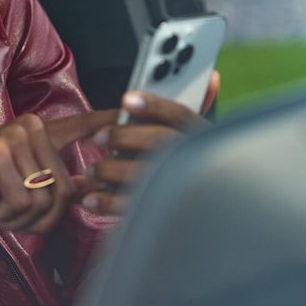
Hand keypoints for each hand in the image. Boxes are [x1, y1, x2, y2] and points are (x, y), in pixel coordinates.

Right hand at [0, 108, 118, 233]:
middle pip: (66, 189)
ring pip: (45, 199)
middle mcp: (29, 127)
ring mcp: (13, 137)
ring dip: (20, 217)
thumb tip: (90, 183)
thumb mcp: (20, 191)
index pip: (81, 125)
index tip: (135, 110)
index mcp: (38, 133)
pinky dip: (3, 214)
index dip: (110, 122)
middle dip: (41, 216)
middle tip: (8, 209)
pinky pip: (23, 202)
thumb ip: (53, 184)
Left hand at [85, 70, 219, 213]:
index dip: (153, 105)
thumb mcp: (202, 141)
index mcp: (202, 139)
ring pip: (143, 176)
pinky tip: (92, 198)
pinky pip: (133, 209)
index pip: (181, 116)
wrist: (214, 228)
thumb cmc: (198, 173)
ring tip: (92, 170)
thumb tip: (210, 77)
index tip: (127, 99)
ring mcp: (180, 192)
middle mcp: (195, 163)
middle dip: (125, 136)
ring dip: (110, 171)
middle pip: (160, 143)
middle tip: (99, 137)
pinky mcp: (164, 217)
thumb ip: (199, 109)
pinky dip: (107, 202)